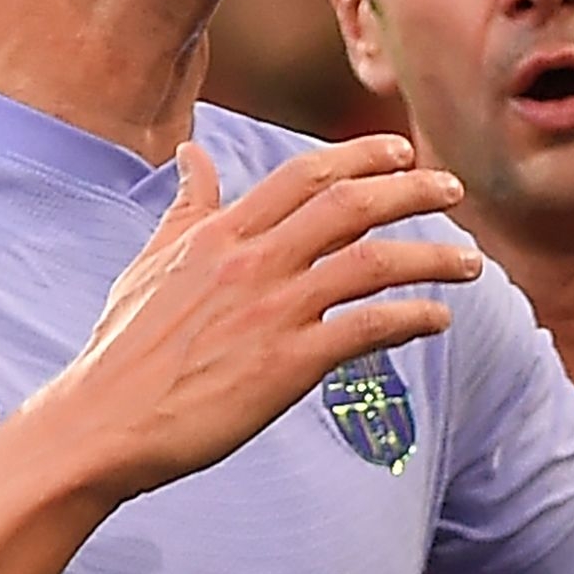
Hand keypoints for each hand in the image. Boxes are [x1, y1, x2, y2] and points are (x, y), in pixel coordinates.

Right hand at [32, 135, 481, 502]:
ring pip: (373, 263)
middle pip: (350, 206)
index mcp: (218, 236)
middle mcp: (250, 263)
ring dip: (432, 257)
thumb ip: (186, 209)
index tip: (401, 151)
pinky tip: (437, 320)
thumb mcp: (150, 264)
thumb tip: (194, 154)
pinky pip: (368, 329)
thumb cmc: (122, 348)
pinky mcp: (287, 366)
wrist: (104, 421)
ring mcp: (271, 312)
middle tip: (452, 189)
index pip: (303, 175)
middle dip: (412, 190)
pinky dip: (412, 318)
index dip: (361, 156)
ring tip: (469, 261)